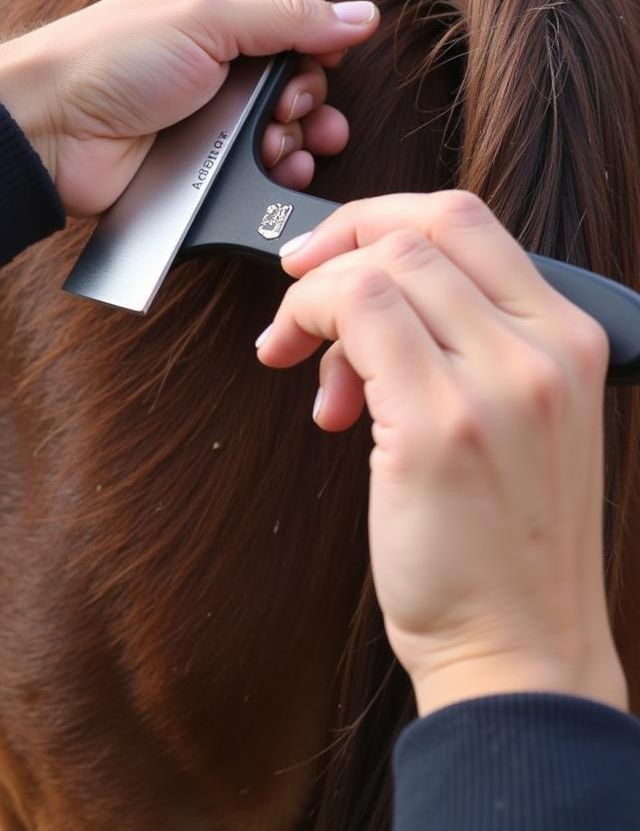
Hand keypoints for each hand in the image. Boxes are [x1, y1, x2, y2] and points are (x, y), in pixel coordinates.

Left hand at [0, 0, 378, 215]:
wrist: (50, 133)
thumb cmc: (110, 61)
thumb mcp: (202, 20)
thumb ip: (284, 19)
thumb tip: (358, 15)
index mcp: (210, 9)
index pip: (289, 6)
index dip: (320, 27)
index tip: (333, 52)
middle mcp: (212, 62)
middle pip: (293, 72)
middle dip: (310, 92)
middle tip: (295, 106)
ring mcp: (205, 118)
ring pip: (279, 126)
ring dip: (299, 134)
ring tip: (288, 142)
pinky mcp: (197, 166)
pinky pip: (253, 170)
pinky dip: (277, 170)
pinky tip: (283, 169)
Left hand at [254, 191, 625, 715]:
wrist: (518, 647)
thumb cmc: (502, 545)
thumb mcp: (513, 420)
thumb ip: (460, 342)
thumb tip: (373, 294)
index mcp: (569, 338)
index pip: (466, 220)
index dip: (379, 220)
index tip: (334, 259)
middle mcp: (543, 349)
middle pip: (417, 228)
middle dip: (335, 249)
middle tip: (298, 297)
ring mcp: (495, 383)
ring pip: (379, 265)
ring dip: (314, 299)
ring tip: (304, 364)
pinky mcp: (437, 425)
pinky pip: (355, 313)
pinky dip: (308, 324)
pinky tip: (313, 388)